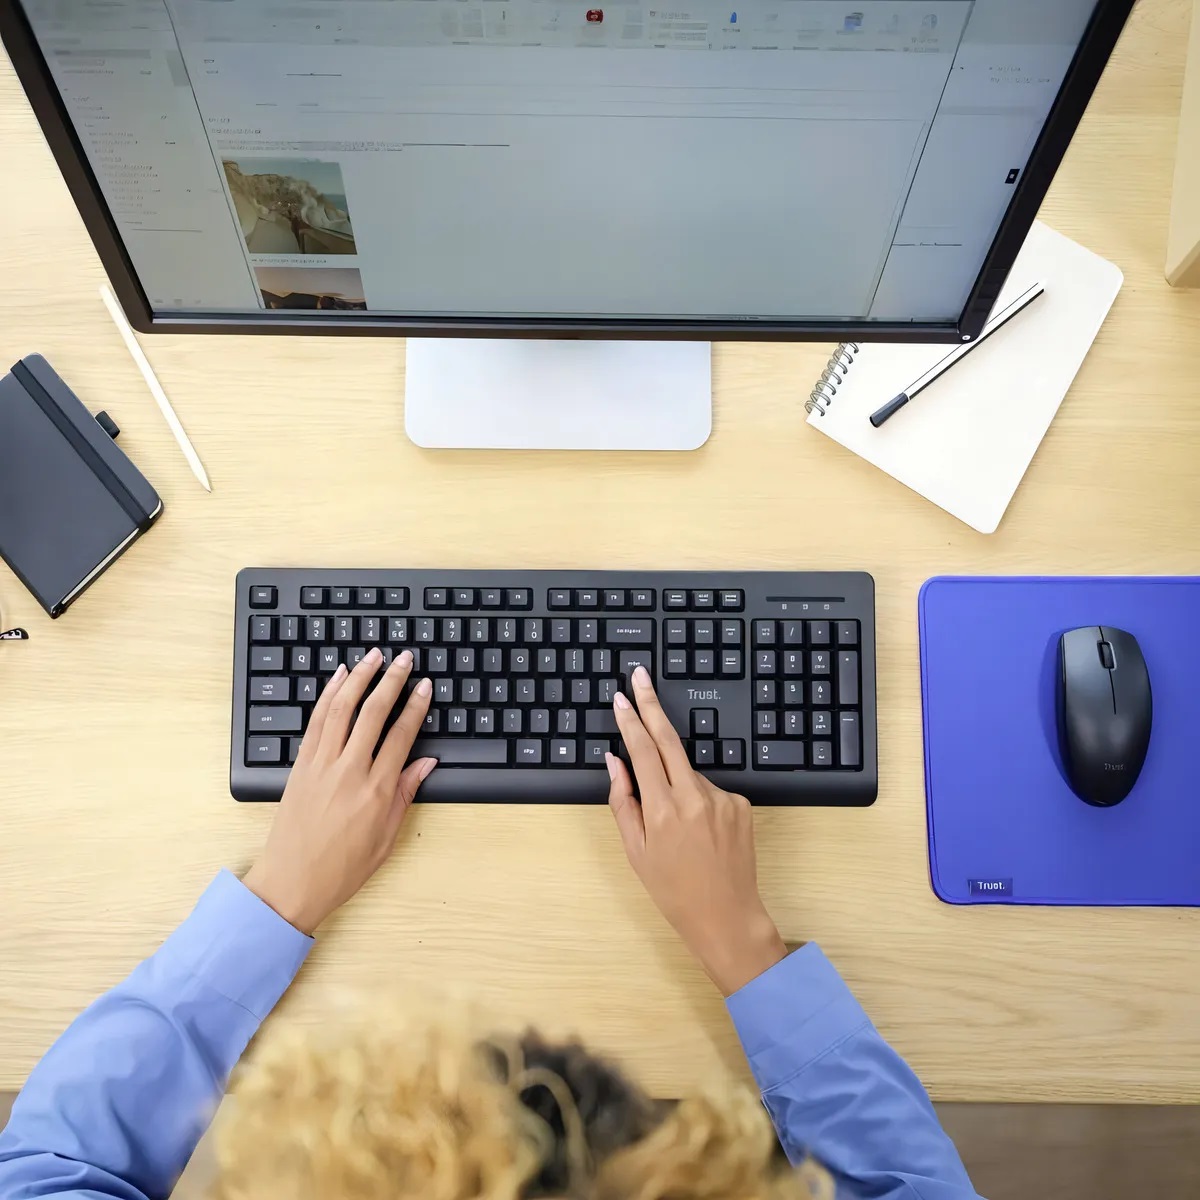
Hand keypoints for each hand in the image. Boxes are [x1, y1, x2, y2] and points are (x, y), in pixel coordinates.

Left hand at [243, 648, 435, 933]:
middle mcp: (349, 771)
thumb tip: (426, 763)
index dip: (416, 706)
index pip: (402, 735)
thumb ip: (405, 795)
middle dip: (392, 681)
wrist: (291, 882)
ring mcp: (321, 765)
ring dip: (359, 677)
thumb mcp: (386, 838)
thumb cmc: (341, 869)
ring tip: (373, 656)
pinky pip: (316, 721)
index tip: (425, 686)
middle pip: (374, 713)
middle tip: (405, 659)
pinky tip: (338, 678)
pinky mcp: (300, 765)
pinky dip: (328, 695)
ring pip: (342, 708)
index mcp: (376, 791)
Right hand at [606, 666, 786, 995]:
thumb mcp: (635, 851)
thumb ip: (623, 801)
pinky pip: (711, 790)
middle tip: (640, 676)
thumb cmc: (673, 890)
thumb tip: (615, 761)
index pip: (643, 751)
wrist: (726, 916)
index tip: (621, 697)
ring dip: (676, 784)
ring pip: (688, 773)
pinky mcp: (742, 804)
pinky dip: (699, 801)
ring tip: (680, 830)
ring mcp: (722, 799)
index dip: (630, 720)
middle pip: (669, 739)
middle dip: (652, 704)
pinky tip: (702, 834)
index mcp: (662, 811)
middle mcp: (694, 798)